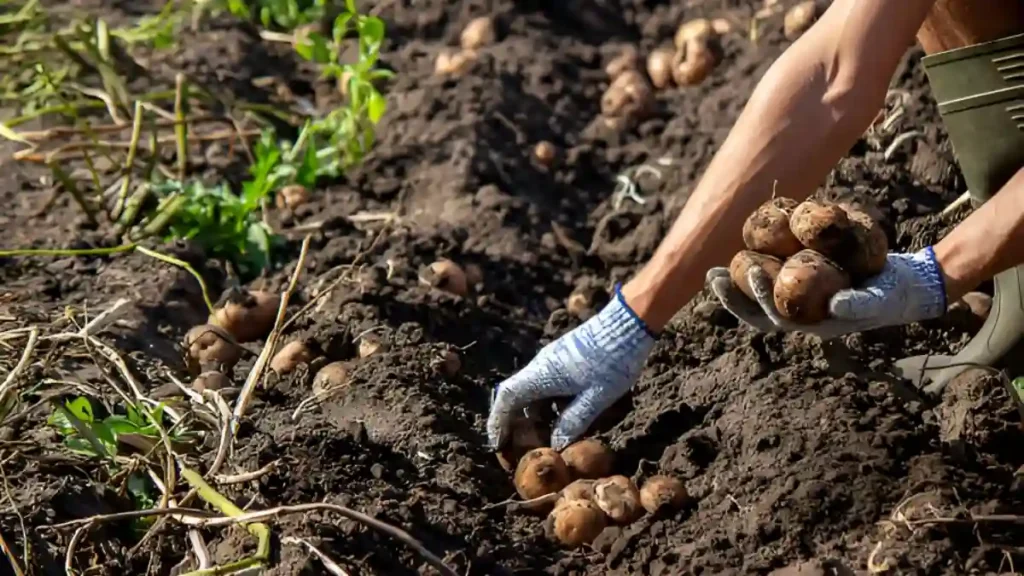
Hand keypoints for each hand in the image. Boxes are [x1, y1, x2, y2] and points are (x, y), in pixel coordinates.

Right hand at [487, 285, 656, 450]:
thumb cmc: (613, 361)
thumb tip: (556, 445)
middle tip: (523, 446)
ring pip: (534, 390)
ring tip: (549, 437)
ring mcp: (552, 359)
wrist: (627, 324)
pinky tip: (566, 417)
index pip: (507, 398)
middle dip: (516, 422)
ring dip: (536, 413)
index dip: (498, 422)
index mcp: (542, 374)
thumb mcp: (596, 398)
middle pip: (517, 395)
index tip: (497, 443)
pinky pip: (547, 383)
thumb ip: (573, 423)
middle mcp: (541, 365)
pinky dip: (550, 403)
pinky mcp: (565, 356)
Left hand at [706, 247, 947, 338]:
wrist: (905, 286)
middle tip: (713, 276)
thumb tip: (836, 306)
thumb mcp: (880, 299)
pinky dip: (759, 264)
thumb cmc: (892, 295)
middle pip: (757, 311)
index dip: (753, 302)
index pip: (772, 318)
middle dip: (733, 296)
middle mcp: (799, 314)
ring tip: (714, 271)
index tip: (746, 275)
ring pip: (760, 296)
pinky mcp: (805, 281)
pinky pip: (775, 276)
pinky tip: (744, 248)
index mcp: (810, 323)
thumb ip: (861, 304)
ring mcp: (800, 299)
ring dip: (737, 284)